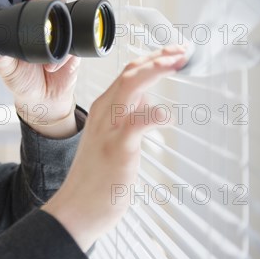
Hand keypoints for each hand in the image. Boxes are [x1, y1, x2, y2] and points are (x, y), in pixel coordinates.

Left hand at [0, 0, 79, 137]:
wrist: (44, 100)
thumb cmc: (22, 82)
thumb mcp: (7, 70)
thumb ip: (1, 58)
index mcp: (19, 26)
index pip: (18, 0)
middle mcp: (39, 23)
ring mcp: (58, 31)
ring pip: (61, 7)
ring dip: (58, 2)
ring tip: (52, 7)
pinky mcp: (73, 44)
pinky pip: (74, 36)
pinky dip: (67, 46)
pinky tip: (58, 59)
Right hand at [41, 46, 188, 251]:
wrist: (77, 208)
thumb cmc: (97, 177)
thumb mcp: (113, 139)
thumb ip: (129, 118)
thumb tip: (150, 104)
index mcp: (104, 109)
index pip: (129, 73)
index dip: (153, 59)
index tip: (175, 52)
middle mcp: (104, 113)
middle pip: (130, 73)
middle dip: (159, 57)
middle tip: (182, 50)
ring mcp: (109, 130)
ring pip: (130, 87)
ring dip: (155, 71)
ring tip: (177, 62)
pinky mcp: (117, 149)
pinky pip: (136, 123)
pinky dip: (154, 115)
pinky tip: (168, 116)